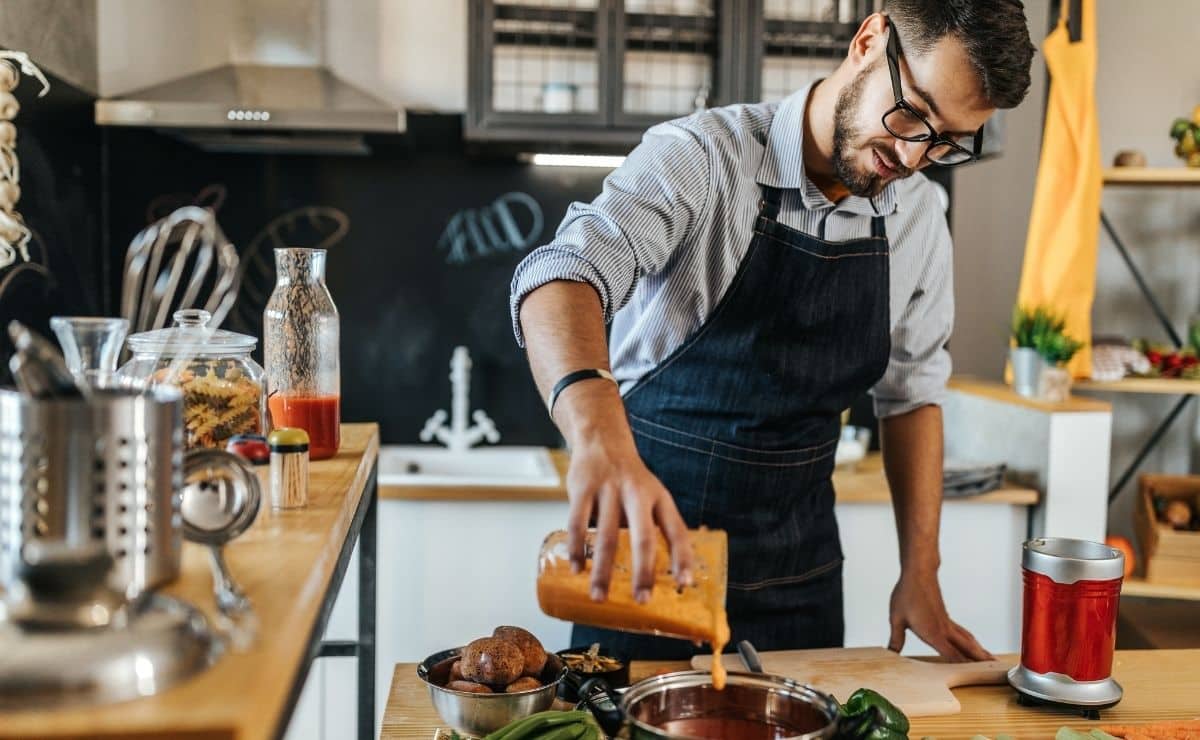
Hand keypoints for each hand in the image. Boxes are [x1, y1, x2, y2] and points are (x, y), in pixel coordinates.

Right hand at [565, 435, 693, 603]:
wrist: (602, 439)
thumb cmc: (630, 480)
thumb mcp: (652, 495)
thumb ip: (654, 528)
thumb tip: (658, 574)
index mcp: (659, 499)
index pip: (677, 531)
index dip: (683, 558)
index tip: (685, 583)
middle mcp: (638, 494)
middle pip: (644, 538)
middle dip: (643, 573)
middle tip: (641, 600)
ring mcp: (609, 490)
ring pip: (607, 538)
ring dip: (603, 571)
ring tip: (599, 597)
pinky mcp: (583, 489)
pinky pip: (578, 524)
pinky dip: (578, 549)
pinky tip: (577, 569)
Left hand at [887, 569, 993, 660]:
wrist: (919, 573)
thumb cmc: (908, 592)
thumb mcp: (896, 618)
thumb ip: (896, 638)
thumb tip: (891, 652)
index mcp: (933, 632)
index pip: (952, 655)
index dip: (963, 667)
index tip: (975, 677)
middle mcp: (944, 629)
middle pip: (967, 648)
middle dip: (981, 660)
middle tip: (997, 669)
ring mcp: (947, 623)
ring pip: (968, 640)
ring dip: (979, 650)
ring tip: (990, 659)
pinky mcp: (946, 617)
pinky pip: (962, 632)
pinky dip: (971, 641)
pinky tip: (971, 643)